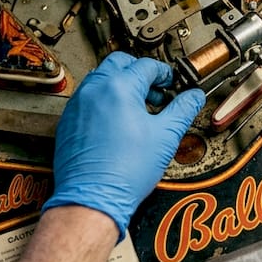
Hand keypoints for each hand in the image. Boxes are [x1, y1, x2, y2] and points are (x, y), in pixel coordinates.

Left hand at [44, 52, 204, 239]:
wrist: (93, 198)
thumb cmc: (125, 171)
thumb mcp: (165, 136)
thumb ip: (182, 110)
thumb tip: (193, 97)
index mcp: (119, 87)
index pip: (145, 66)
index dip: (163, 72)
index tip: (170, 82)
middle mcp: (94, 90)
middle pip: (119, 63)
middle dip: (139, 72)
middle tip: (154, 90)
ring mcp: (78, 105)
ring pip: (100, 79)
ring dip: (120, 85)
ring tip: (137, 107)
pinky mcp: (68, 122)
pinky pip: (87, 99)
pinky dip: (104, 101)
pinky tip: (117, 122)